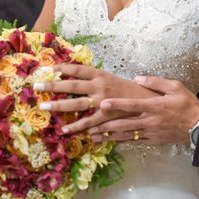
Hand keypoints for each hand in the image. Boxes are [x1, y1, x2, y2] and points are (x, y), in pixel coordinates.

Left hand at [34, 64, 157, 133]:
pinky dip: (78, 128)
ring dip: (61, 108)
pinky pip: (90, 124)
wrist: (161, 107)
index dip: (63, 67)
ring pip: (78, 107)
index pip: (80, 69)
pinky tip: (66, 131)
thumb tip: (89, 74)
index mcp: (105, 76)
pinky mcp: (109, 120)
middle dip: (54, 86)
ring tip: (45, 109)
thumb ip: (107, 76)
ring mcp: (104, 105)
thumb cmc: (145, 92)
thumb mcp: (124, 77)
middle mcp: (102, 88)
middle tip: (37, 86)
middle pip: (73, 86)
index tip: (48, 67)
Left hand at [88, 75, 198, 144]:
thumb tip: (137, 77)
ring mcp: (151, 132)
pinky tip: (110, 142)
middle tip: (89, 127)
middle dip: (106, 125)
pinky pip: (134, 141)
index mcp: (155, 105)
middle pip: (124, 124)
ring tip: (93, 137)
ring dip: (109, 136)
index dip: (117, 105)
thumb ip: (155, 82)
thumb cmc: (187, 104)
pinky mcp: (153, 140)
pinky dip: (120, 141)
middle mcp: (150, 120)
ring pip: (126, 135)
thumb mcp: (175, 87)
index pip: (132, 105)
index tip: (103, 104)